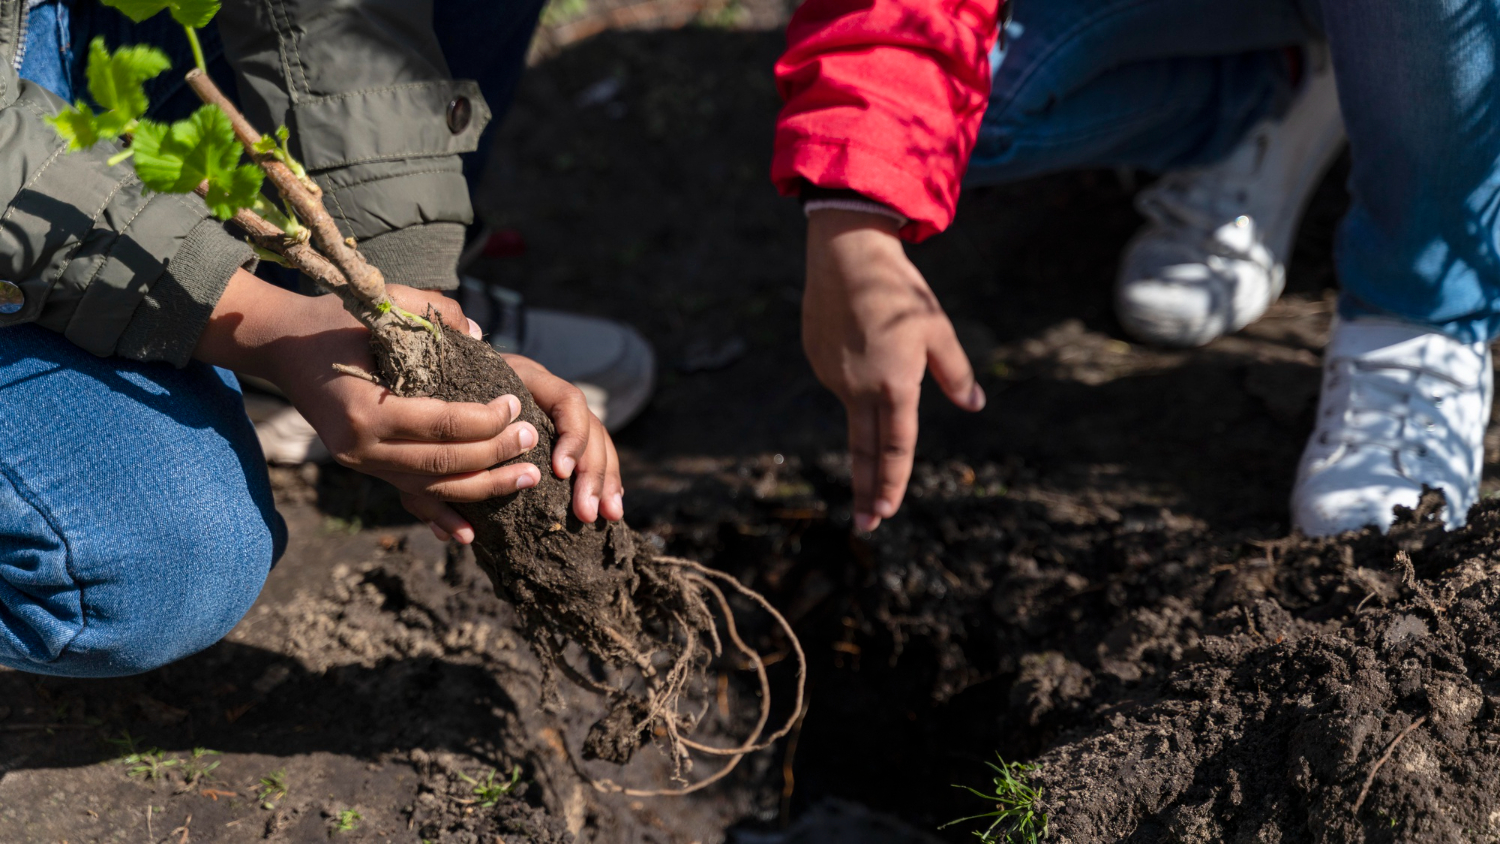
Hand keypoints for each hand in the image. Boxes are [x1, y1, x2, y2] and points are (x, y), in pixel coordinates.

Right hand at [195, 271, 623, 543]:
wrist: (281, 345)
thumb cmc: (336, 320)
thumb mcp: (382, 302)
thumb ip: (434, 312)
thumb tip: (479, 334)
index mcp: (365, 408)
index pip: (441, 423)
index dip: (485, 420)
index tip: (516, 405)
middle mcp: (360, 445)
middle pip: (442, 461)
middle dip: (494, 454)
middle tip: (531, 440)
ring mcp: (360, 463)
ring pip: (431, 486)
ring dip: (483, 486)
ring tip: (526, 477)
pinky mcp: (363, 469)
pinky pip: (408, 497)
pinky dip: (440, 515)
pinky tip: (471, 533)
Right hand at [803, 210, 984, 531]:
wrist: (846, 255)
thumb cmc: (900, 292)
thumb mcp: (938, 331)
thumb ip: (956, 374)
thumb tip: (975, 405)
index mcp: (894, 386)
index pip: (894, 449)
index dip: (892, 484)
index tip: (886, 513)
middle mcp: (859, 389)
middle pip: (864, 452)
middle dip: (865, 493)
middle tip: (865, 526)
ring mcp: (833, 377)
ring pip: (853, 409)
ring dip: (864, 416)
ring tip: (876, 356)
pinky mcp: (817, 360)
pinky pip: (840, 380)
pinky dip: (853, 378)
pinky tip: (858, 343)